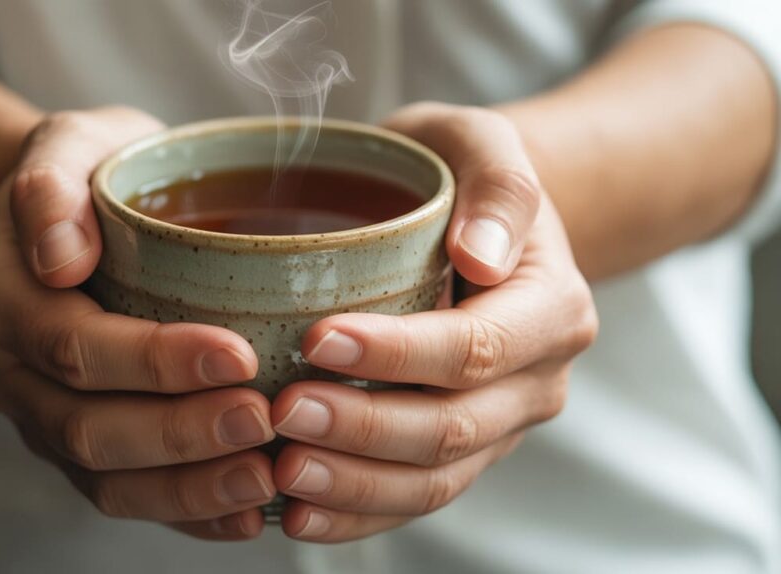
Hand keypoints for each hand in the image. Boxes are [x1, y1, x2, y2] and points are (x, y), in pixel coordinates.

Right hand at [0, 107, 276, 540]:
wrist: (69, 218)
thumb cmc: (88, 175)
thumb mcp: (68, 145)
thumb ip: (50, 185)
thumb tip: (60, 256)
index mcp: (0, 302)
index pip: (74, 346)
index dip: (153, 360)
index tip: (238, 352)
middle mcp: (12, 373)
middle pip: (89, 427)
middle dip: (180, 433)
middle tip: (262, 421)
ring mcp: (43, 419)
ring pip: (105, 478)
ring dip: (188, 488)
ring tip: (264, 477)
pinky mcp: (80, 448)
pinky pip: (126, 495)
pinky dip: (186, 511)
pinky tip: (246, 513)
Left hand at [270, 103, 597, 541]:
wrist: (478, 225)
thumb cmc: (465, 175)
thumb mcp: (486, 144)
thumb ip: (500, 187)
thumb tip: (482, 256)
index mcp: (551, 309)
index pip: (475, 347)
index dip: (397, 353)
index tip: (317, 339)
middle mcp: (536, 380)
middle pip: (451, 426)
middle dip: (363, 427)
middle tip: (283, 412)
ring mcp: (500, 424)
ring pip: (433, 479)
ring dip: (354, 485)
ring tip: (281, 471)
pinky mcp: (461, 451)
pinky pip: (415, 496)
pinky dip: (358, 513)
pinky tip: (299, 512)